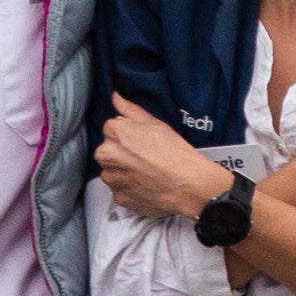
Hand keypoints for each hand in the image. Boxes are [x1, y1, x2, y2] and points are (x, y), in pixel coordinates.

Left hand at [95, 96, 238, 219]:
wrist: (189, 185)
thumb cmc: (175, 152)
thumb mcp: (156, 124)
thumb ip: (131, 110)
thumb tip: (116, 97)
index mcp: (114, 132)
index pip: (113, 129)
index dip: (130, 136)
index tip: (144, 142)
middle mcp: (106, 156)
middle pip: (110, 152)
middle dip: (123, 154)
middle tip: (147, 159)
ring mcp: (112, 179)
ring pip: (114, 172)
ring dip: (126, 172)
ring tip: (149, 174)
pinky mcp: (118, 198)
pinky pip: (122, 191)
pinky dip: (132, 189)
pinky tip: (148, 186)